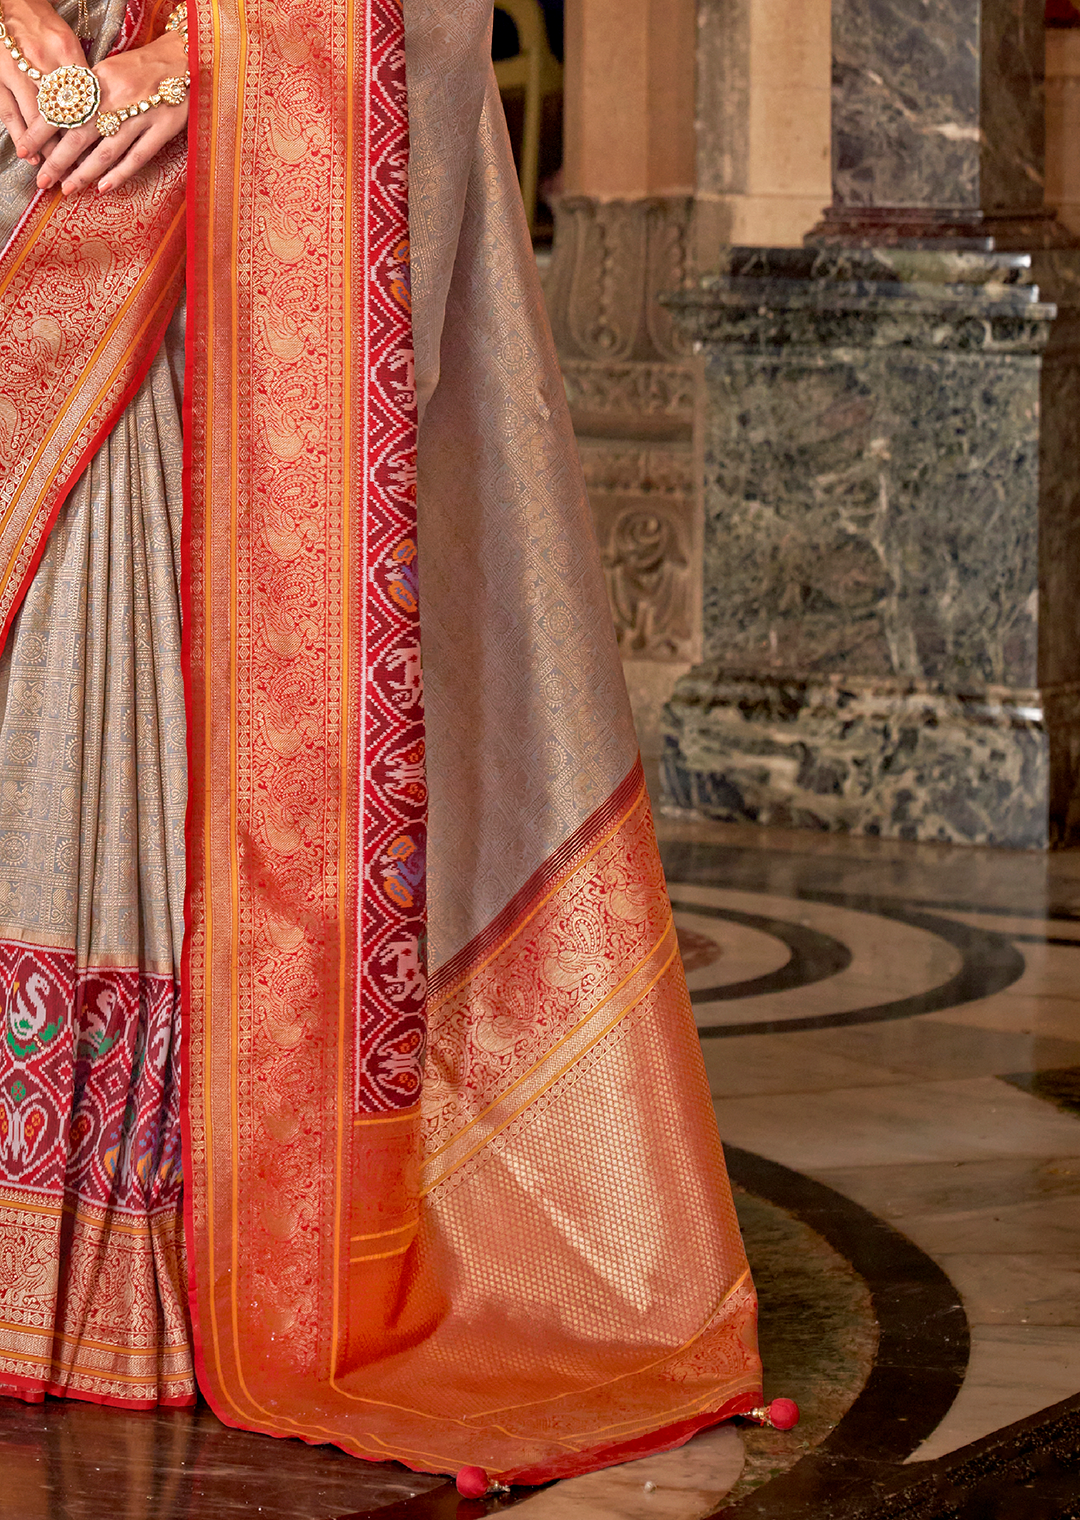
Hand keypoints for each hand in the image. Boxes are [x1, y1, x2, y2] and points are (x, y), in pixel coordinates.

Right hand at [0, 0, 85, 165]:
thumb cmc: (40, 20)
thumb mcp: (67, 40)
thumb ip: (80, 72)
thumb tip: (96, 107)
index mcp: (67, 51)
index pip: (85, 99)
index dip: (93, 132)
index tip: (100, 156)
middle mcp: (43, 62)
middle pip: (63, 116)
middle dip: (71, 150)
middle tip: (78, 174)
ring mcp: (18, 70)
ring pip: (37, 120)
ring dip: (47, 150)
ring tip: (56, 172)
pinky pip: (10, 113)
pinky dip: (21, 136)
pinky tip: (30, 155)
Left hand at [36, 28, 187, 193]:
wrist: (185, 58)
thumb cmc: (144, 68)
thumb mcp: (109, 70)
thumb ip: (90, 93)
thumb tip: (65, 119)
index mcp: (99, 79)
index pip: (63, 109)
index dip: (42, 131)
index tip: (26, 148)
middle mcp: (116, 97)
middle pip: (79, 134)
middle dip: (58, 160)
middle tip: (43, 179)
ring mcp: (141, 114)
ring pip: (106, 150)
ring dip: (84, 173)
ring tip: (69, 188)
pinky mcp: (163, 127)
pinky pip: (137, 157)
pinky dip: (119, 174)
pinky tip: (103, 187)